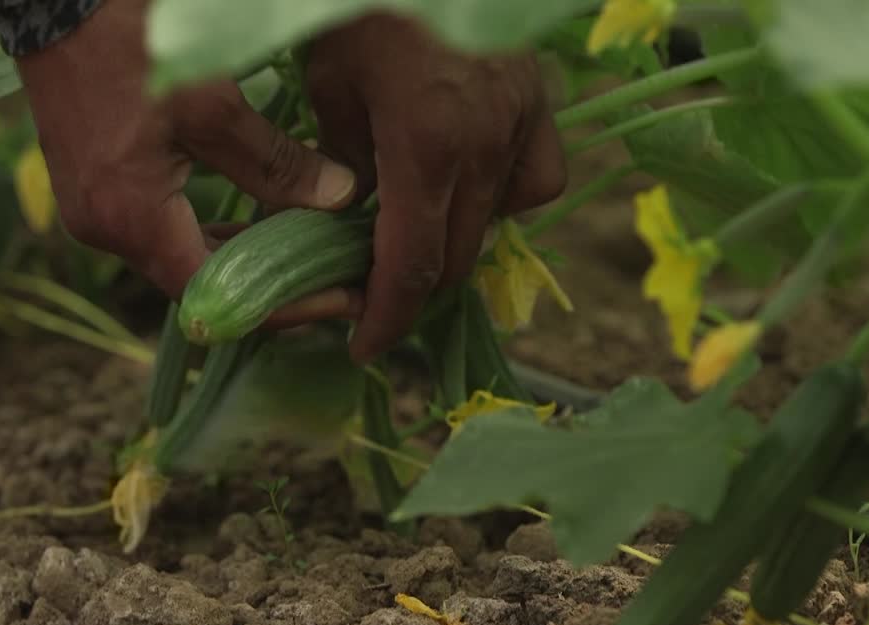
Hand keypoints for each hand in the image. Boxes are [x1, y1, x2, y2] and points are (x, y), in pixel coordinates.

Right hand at [13, 0, 361, 323]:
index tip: (340, 299)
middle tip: (333, 275)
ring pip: (180, 259)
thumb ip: (276, 164)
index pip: (218, 293)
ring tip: (304, 249)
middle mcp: (105, 230)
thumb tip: (341, 198)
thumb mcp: (214, 106)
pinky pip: (160, 231)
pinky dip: (208, 233)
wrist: (54, 1)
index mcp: (131, 220)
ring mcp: (94, 212)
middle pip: (199, 284)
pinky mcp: (94, 190)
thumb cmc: (131, 44)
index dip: (282, 302)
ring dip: (239, 258)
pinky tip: (252, 220)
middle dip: (268, 285)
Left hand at [305, 13, 567, 361]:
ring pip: (497, 225)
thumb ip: (344, 164)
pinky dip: (501, 198)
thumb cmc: (356, 6)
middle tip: (368, 294)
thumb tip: (350, 219)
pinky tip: (466, 183)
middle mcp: (487, 145)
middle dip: (411, 290)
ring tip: (408, 237)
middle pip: (456, 258)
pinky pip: (534, 178)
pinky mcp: (539, 99)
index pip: (412, 267)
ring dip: (451, 246)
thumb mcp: (329, 84)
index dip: (386, 318)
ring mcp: (523, 121)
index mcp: (427, 147)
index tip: (362, 345)